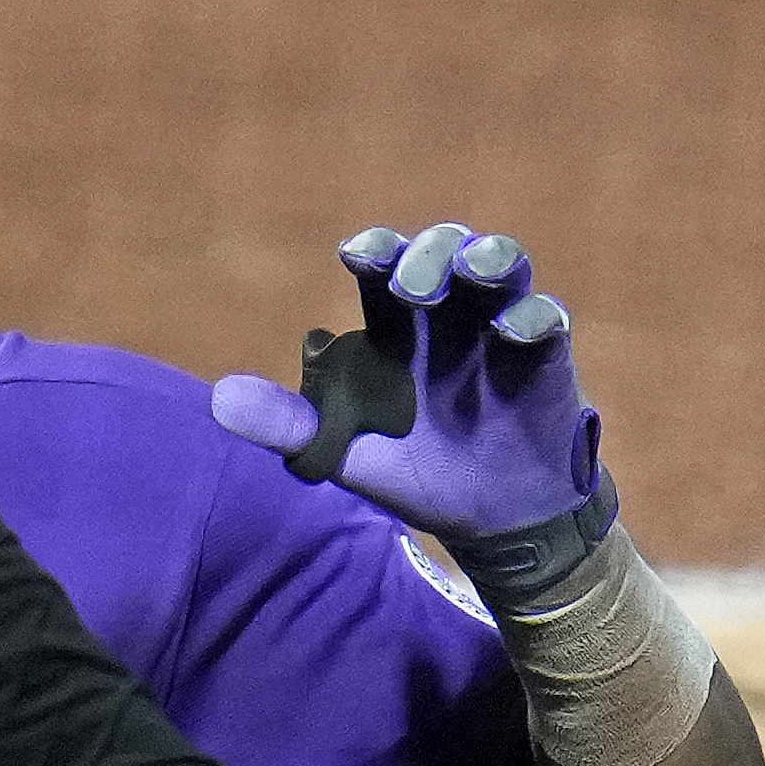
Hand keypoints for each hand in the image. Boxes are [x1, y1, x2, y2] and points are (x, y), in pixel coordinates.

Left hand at [210, 223, 599, 542]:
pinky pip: (547, 319)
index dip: (374, 249)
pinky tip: (513, 332)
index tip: (356, 253)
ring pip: (502, 266)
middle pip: (442, 252)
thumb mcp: (346, 453)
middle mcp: (449, 315)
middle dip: (427, 254)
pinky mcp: (546, 357)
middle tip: (411, 286)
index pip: (383, 267)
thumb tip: (217, 399)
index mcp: (397, 327)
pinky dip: (533, 317)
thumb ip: (289, 425)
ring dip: (488, 258)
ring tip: (473, 271)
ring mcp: (499, 329)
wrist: (490, 517)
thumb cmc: (417, 471)